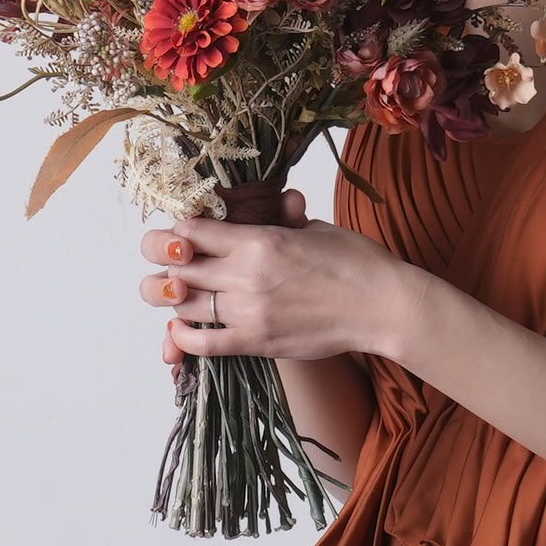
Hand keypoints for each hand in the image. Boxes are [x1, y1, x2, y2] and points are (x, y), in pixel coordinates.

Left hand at [140, 196, 423, 367]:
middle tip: (168, 260)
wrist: (383, 307)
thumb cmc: (357, 263)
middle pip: (175, 268)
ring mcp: (249, 313)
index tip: (181, 233)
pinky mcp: (256, 343)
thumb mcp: (316, 228)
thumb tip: (279, 202)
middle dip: (163, 260)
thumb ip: (283, 218)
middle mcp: (246, 277)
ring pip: (181, 305)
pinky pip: (202, 343)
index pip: (190, 231)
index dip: (177, 231)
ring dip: (172, 297)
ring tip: (177, 292)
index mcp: (259, 241)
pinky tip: (180, 327)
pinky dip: (183, 336)